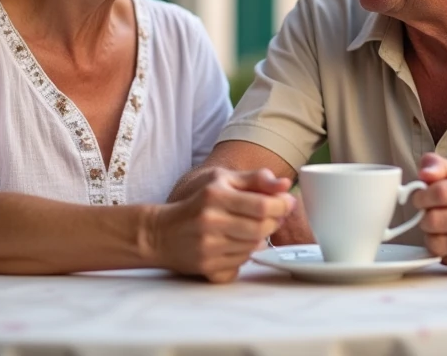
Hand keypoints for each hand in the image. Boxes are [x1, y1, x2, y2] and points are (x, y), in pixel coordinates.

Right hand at [150, 168, 294, 282]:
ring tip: (250, 228)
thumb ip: (255, 179)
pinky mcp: (207, 267)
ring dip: (259, 238)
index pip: (262, 204)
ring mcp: (208, 247)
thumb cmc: (196, 202)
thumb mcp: (221, 179)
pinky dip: (244, 254)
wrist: (159, 233)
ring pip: (253, 247)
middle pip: (261, 228)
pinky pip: (241, 264)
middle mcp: (210, 221)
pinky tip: (235, 244)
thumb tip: (285, 184)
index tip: (286, 203)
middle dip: (273, 222)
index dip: (281, 205)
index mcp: (215, 195)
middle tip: (272, 216)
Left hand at [414, 153, 446, 273]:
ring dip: (431, 234)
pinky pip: (442, 257)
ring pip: (435, 242)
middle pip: (434, 219)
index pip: (439, 192)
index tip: (421, 197)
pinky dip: (441, 249)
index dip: (422, 195)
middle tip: (431, 212)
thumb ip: (440, 166)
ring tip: (442, 227)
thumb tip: (424, 173)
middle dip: (424, 215)